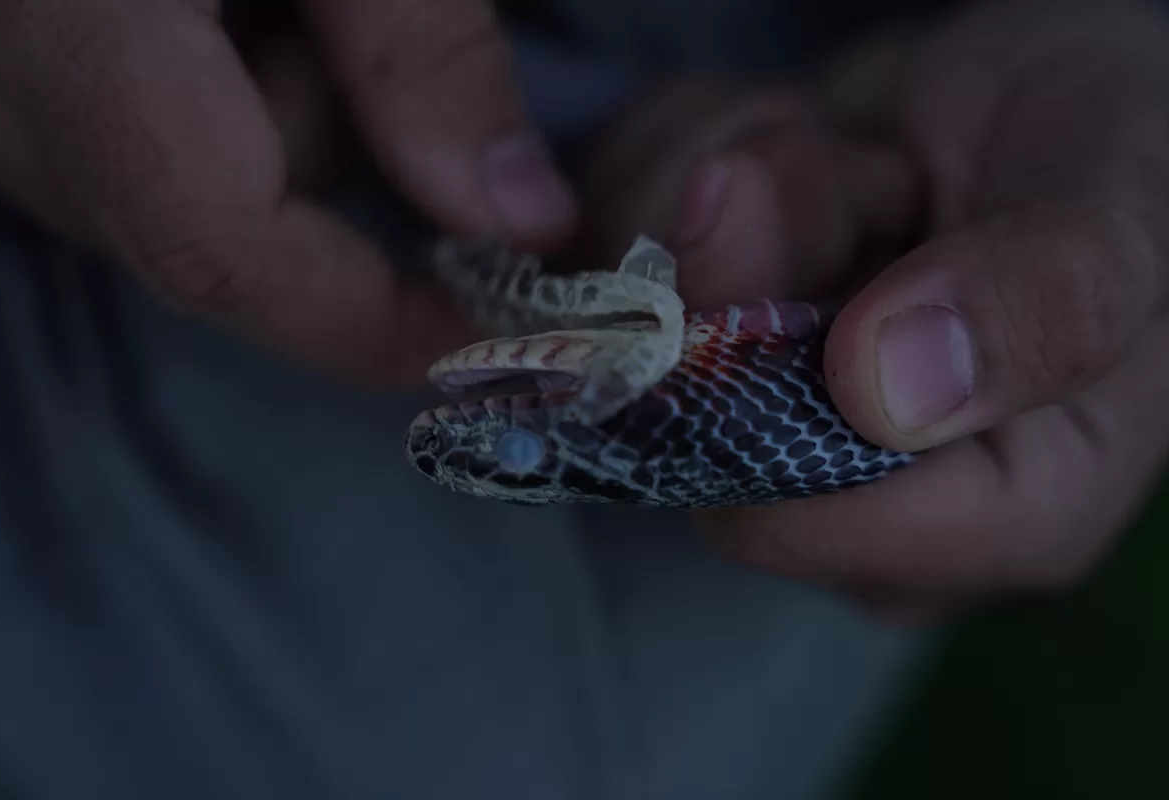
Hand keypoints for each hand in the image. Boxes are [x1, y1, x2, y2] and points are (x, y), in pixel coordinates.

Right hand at [0, 0, 574, 383]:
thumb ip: (419, 46)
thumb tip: (519, 218)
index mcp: (61, 15)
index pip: (215, 244)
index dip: (368, 323)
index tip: (492, 337)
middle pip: (211, 224)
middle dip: (334, 156)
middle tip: (357, 18)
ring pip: (179, 184)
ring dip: (280, 103)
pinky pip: (135, 134)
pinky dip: (224, 81)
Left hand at [576, 0, 1168, 619]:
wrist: (1034, 89)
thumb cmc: (1117, 152)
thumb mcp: (1123, 204)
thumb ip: (1043, 298)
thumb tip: (883, 391)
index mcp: (998, 516)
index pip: (803, 521)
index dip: (778, 373)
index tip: (844, 221)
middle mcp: (856, 497)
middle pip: (690, 407)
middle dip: (770, 242)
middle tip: (872, 173)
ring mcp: (756, 422)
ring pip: (634, 307)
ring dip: (742, 182)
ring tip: (859, 162)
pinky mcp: (691, 347)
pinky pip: (610, 243)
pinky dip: (694, 159)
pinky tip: (799, 156)